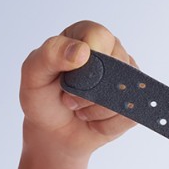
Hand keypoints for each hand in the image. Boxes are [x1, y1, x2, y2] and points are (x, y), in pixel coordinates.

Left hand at [20, 20, 136, 159]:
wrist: (54, 132)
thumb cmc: (43, 100)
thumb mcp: (33, 75)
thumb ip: (50, 55)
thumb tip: (82, 51)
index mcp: (86, 35)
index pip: (100, 36)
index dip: (88, 60)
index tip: (70, 78)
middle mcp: (111, 52)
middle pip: (118, 67)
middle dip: (90, 92)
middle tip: (70, 99)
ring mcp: (126, 79)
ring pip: (125, 94)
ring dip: (97, 111)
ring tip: (80, 111)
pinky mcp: (134, 104)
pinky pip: (130, 116)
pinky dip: (107, 125)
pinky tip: (94, 122)